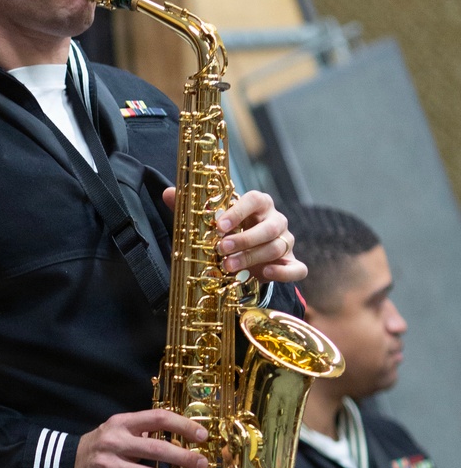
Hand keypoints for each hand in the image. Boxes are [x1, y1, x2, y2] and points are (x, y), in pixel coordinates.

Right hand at [72, 408, 208, 467]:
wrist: (64, 465)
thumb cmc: (100, 447)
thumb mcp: (117, 431)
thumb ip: (144, 433)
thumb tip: (181, 441)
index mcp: (121, 423)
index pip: (157, 419)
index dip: (182, 425)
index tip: (202, 436)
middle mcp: (115, 442)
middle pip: (156, 449)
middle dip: (183, 457)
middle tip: (202, 465)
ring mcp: (108, 465)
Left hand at [162, 186, 306, 283]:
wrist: (248, 257)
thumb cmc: (229, 233)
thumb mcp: (210, 222)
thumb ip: (191, 208)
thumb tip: (168, 193)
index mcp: (259, 205)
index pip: (255, 199)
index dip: (238, 211)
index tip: (218, 226)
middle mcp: (276, 220)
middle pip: (270, 226)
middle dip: (245, 239)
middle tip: (221, 250)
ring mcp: (286, 242)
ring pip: (278, 247)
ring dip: (253, 257)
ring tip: (229, 267)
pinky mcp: (291, 263)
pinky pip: (298, 268)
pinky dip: (285, 272)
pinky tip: (266, 274)